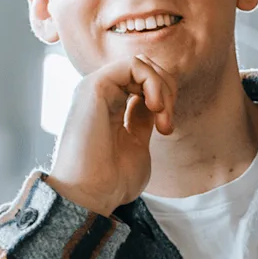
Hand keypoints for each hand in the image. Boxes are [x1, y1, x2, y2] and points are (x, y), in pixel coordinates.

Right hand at [45, 54, 176, 216]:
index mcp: (109, 105)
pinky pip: (133, 65)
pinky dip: (153, 82)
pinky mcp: (96, 85)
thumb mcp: (137, 144)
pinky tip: (155, 107)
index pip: (143, 82)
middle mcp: (101, 92)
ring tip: (162, 118)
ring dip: (162, 88)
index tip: (167, 129)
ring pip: (141, 63)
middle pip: (145, 68)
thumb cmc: (111, 181)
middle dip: (167, 90)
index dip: (165, 98)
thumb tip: (153, 101)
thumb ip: (143, 120)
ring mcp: (97, 87)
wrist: (90, 195)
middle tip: (167, 124)